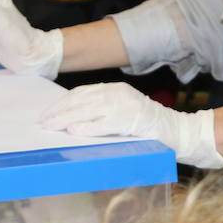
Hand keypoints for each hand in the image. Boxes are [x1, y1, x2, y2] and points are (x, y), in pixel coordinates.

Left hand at [38, 82, 222, 168]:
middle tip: (42, 121)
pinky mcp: (131, 120)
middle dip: (59, 111)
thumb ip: (101, 111)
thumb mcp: (122, 112)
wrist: (179, 133)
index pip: (81, 93)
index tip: (47, 112)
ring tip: (51, 127)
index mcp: (115, 89)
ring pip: (88, 110)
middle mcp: (118, 93)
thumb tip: (72, 118)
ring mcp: (125, 106)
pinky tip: (74, 132)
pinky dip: (87, 127)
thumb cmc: (147, 127)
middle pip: (80, 100)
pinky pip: (104, 124)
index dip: (62, 103)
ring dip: (66, 119)